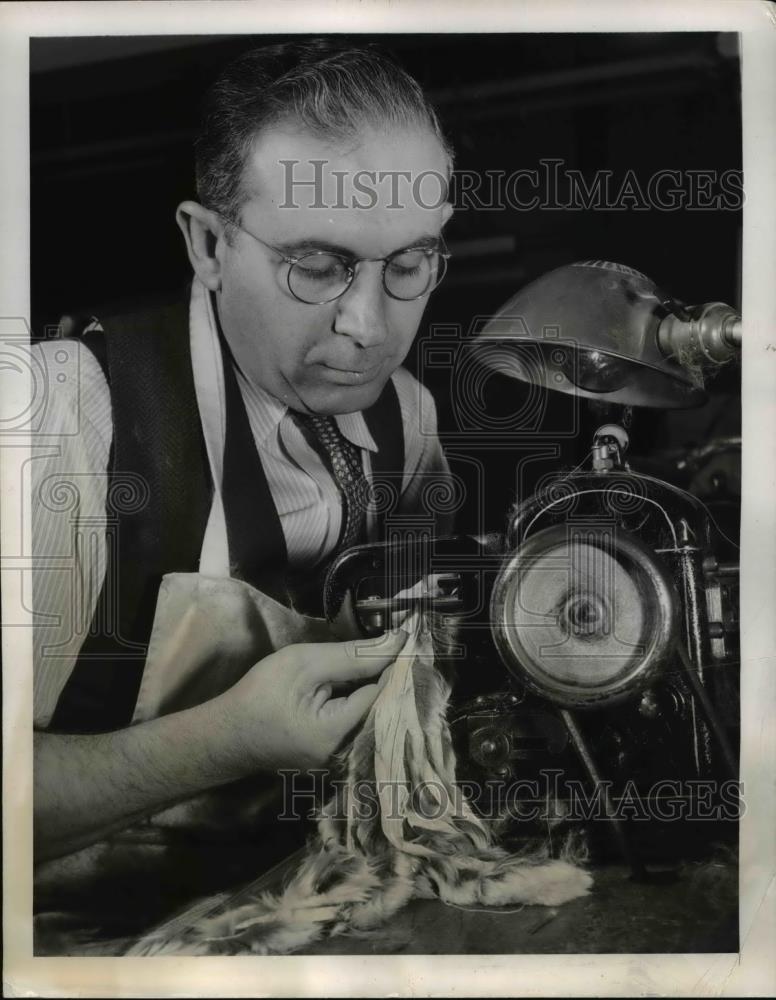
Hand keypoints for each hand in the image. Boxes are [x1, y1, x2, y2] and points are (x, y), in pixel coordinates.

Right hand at [219, 631, 406, 771]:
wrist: (226, 735)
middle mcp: (346, 756)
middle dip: (387, 679)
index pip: (384, 693)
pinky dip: (360, 705)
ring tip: (378, 664)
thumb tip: (397, 642)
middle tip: (392, 649)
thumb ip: (353, 656)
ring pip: (372, 718)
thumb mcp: (305, 664)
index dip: (392, 665)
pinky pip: (358, 727)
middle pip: (383, 709)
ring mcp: (340, 762)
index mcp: (338, 735)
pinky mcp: (334, 759)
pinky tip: (355, 688)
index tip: (401, 641)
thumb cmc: (260, 695)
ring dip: (374, 691)